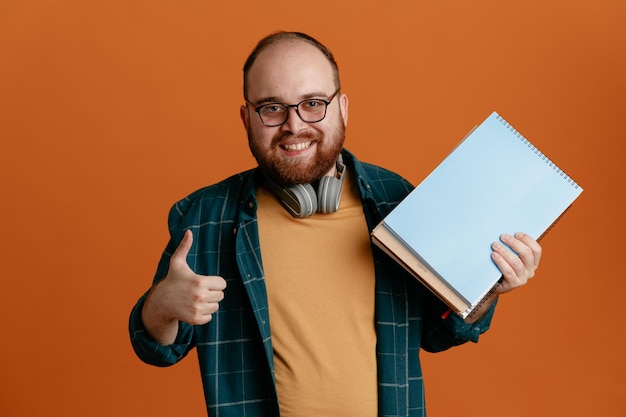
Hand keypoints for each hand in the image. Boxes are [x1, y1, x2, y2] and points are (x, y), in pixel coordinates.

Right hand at [142, 229, 225, 343]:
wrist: (161, 302)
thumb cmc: (172, 280)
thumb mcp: (177, 263)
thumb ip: (184, 247)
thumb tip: (189, 231)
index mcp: (199, 281)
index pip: (222, 283)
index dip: (215, 282)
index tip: (205, 282)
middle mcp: (200, 295)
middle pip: (220, 295)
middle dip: (212, 293)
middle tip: (199, 291)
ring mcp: (197, 308)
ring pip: (215, 306)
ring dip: (208, 304)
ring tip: (195, 300)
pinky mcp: (195, 319)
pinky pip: (210, 317)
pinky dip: (204, 315)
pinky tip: (193, 309)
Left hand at [491, 232, 541, 293]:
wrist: (495, 285)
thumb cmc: (503, 266)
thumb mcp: (511, 257)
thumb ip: (513, 248)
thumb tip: (506, 233)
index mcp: (533, 262)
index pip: (536, 249)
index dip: (527, 240)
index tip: (516, 233)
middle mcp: (531, 271)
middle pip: (526, 254)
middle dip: (514, 243)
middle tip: (502, 237)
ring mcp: (523, 278)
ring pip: (517, 262)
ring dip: (505, 252)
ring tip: (495, 246)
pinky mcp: (514, 284)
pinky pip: (508, 271)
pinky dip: (500, 262)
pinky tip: (494, 255)